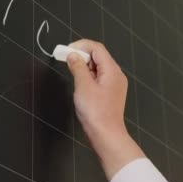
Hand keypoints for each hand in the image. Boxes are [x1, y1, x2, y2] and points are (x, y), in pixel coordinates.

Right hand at [67, 39, 144, 179]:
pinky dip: (88, 76)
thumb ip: (78, 67)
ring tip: (71, 71)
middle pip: (99, 56)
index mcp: (112, 70)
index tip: (65, 50)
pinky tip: (80, 83)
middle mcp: (116, 75)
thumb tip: (73, 55)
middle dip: (82, 55)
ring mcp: (115, 85)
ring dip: (84, 66)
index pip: (97, 48)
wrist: (107, 136)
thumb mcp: (83, 86)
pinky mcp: (111, 94)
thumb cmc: (96, 112)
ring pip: (99, 68)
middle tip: (65, 59)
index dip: (81, 45)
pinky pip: (100, 78)